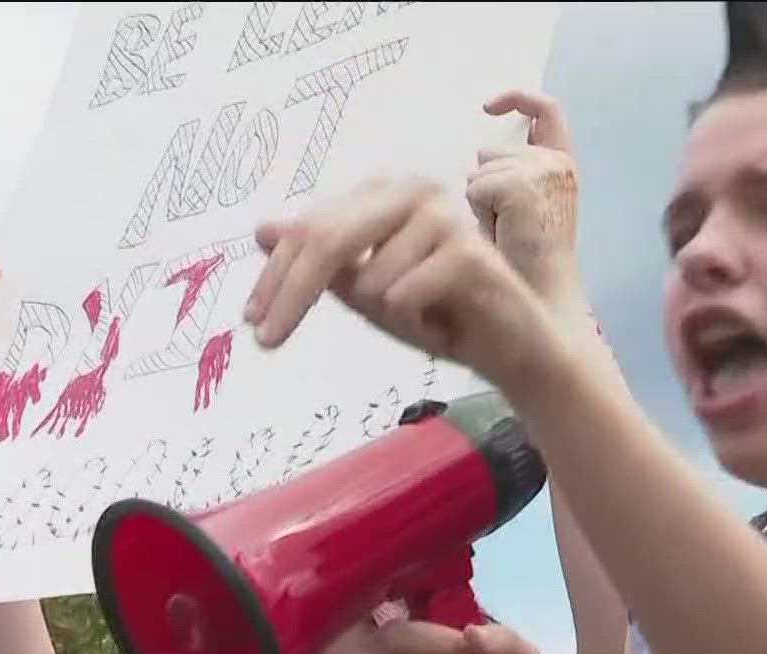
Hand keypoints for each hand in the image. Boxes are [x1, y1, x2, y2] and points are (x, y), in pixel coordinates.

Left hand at [243, 175, 566, 390]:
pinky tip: (445, 327)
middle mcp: (413, 191)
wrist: (513, 350)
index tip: (253, 320)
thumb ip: (323, 264)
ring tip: (422, 323)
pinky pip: (401, 297)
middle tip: (266, 341)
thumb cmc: (442, 318)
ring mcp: (442, 215)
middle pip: (326, 238)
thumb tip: (263, 229)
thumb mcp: (370, 295)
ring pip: (367, 278)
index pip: (312, 226)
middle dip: (291, 294)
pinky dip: (415, 325)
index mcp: (386, 194)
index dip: (276, 274)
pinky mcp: (466, 250)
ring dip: (386, 318)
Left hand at [469, 90, 583, 304]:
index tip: (488, 107)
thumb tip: (482, 151)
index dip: (517, 98)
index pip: (546, 110)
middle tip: (504, 226)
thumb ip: (514, 172)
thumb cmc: (529, 262)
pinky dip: (479, 212)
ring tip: (506, 233)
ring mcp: (542, 171)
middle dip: (485, 185)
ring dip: (481, 203)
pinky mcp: (521, 185)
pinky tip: (502, 232)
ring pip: (480, 171)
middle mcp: (558, 162)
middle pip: (492, 152)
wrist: (543, 295)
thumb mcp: (524, 206)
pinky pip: (476, 187)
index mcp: (563, 164)